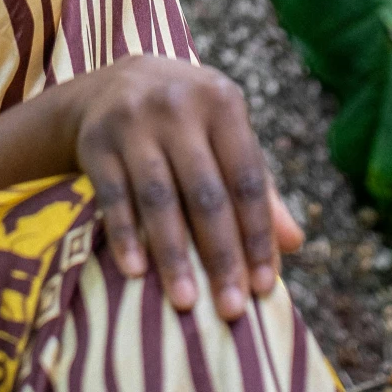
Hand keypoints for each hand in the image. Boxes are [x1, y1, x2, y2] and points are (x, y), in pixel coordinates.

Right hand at [66, 55, 303, 321]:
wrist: (113, 83)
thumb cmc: (186, 122)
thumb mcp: (223, 137)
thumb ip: (257, 188)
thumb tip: (293, 244)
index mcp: (221, 102)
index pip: (246, 178)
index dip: (258, 234)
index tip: (265, 287)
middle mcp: (178, 106)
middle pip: (205, 192)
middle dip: (222, 254)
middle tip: (230, 309)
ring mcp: (133, 121)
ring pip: (158, 197)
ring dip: (173, 253)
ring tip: (185, 302)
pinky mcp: (97, 141)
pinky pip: (113, 196)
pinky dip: (125, 235)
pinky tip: (136, 273)